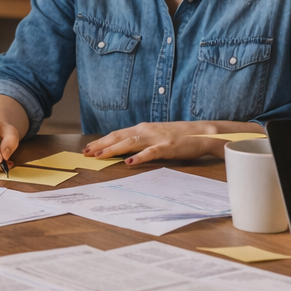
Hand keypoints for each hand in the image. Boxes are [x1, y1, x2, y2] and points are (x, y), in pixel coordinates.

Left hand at [83, 120, 259, 164]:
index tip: (88, 148)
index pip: (118, 134)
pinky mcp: (168, 146)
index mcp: (143, 128)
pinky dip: (139, 157)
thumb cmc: (179, 136)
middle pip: (119, 137)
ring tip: (99, 156)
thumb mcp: (157, 136)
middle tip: (86, 153)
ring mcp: (157, 137)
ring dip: (113, 149)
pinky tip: (129, 162)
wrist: (204, 132)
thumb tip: (125, 151)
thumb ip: (142, 141)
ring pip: (130, 142)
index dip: (102, 141)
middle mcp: (147, 130)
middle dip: (101, 145)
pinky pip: (151, 152)